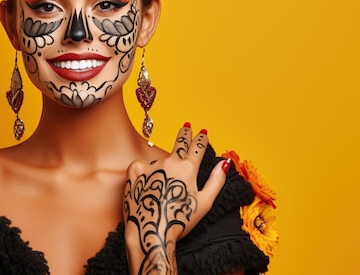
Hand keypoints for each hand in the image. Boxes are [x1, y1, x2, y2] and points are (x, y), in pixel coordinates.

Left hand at [123, 123, 229, 274]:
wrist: (150, 232)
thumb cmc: (179, 221)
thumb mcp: (205, 203)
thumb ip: (216, 180)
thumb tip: (225, 162)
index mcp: (188, 168)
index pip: (197, 146)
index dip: (201, 138)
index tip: (202, 132)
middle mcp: (170, 162)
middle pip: (179, 142)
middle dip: (185, 134)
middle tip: (186, 127)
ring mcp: (151, 165)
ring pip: (159, 161)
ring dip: (162, 168)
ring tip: (162, 190)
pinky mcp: (134, 170)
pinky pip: (142, 166)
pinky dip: (145, 174)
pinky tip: (147, 187)